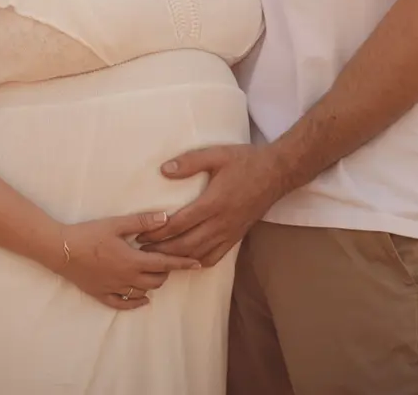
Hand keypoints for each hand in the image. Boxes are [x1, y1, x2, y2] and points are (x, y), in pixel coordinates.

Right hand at [58, 211, 202, 310]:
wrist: (60, 249)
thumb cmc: (88, 233)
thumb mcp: (116, 224)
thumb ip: (142, 222)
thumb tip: (166, 218)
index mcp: (132, 260)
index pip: (164, 263)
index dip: (182, 263)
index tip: (198, 264)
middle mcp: (126, 278)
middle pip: (156, 280)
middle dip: (166, 272)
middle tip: (166, 260)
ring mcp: (114, 288)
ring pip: (142, 293)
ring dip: (152, 284)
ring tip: (154, 274)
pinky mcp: (101, 294)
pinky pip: (122, 304)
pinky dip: (135, 303)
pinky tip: (142, 300)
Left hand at [136, 145, 285, 266]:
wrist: (277, 173)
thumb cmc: (246, 161)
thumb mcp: (217, 155)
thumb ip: (190, 162)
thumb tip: (164, 170)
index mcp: (213, 203)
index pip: (179, 223)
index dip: (158, 231)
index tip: (140, 234)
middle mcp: (221, 222)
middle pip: (185, 244)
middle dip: (161, 249)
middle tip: (141, 250)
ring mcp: (230, 232)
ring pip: (199, 254)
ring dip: (176, 258)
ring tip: (158, 257)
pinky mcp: (237, 237)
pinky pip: (215, 256)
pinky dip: (198, 262)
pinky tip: (187, 261)